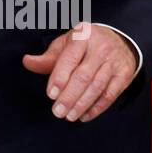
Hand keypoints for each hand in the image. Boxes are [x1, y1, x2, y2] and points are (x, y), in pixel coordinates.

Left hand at [22, 23, 137, 122]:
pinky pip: (110, 94)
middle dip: (70, 96)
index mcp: (82, 36)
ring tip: (69, 116)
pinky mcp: (124, 75)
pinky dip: (97, 107)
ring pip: (97, 86)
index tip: (51, 94)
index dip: (60, 77)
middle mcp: (100, 48)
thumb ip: (47, 57)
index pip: (70, 58)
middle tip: (58, 111)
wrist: (120, 40)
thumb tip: (27, 62)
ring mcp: (114, 61)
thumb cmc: (85, 44)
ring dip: (82, 104)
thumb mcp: (65, 44)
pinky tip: (85, 115)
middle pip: (84, 76)